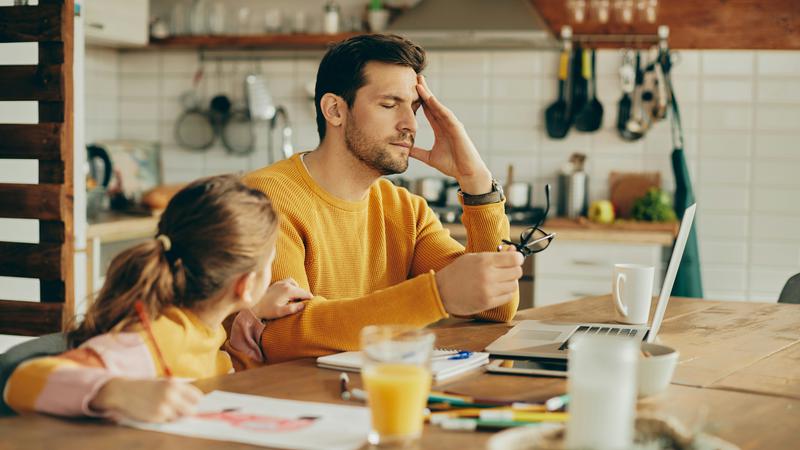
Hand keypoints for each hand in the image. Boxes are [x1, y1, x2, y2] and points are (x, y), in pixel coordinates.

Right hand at [90, 378, 202, 422]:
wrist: (122, 391)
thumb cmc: (144, 387)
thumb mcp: (163, 383)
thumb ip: (178, 391)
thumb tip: (194, 404)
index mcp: (174, 384)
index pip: (197, 397)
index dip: (195, 402)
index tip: (193, 404)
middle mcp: (171, 395)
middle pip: (192, 410)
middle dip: (188, 412)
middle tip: (182, 410)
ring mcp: (163, 407)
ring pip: (179, 418)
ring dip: (174, 416)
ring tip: (163, 409)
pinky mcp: (155, 417)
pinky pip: (167, 421)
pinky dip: (164, 419)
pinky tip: (155, 412)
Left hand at [251, 278, 310, 319]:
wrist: (253, 306)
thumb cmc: (267, 310)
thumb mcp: (280, 312)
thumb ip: (293, 309)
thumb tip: (303, 305)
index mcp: (288, 290)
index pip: (304, 293)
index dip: (310, 299)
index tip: (313, 304)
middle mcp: (286, 284)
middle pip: (300, 288)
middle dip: (304, 296)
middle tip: (305, 304)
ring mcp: (280, 282)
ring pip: (294, 284)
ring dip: (297, 290)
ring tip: (296, 300)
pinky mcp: (276, 284)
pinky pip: (288, 283)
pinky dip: (291, 287)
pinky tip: (288, 295)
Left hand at [411, 75, 491, 194]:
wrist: (467, 173)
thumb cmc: (452, 165)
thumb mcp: (429, 157)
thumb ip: (418, 152)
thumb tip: (405, 150)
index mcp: (440, 128)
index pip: (428, 110)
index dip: (419, 100)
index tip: (409, 90)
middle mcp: (446, 123)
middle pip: (433, 104)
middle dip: (424, 91)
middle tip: (414, 77)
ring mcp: (452, 124)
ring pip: (438, 106)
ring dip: (429, 95)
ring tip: (419, 84)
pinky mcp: (457, 128)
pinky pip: (446, 115)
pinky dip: (438, 106)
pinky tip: (430, 98)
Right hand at [434, 250, 523, 315]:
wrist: (441, 291)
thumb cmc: (457, 272)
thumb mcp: (473, 258)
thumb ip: (495, 255)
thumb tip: (515, 251)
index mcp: (484, 260)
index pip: (514, 259)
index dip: (518, 258)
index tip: (515, 259)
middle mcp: (488, 275)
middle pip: (517, 272)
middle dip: (514, 270)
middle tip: (506, 270)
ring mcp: (488, 290)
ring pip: (514, 285)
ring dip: (509, 282)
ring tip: (499, 281)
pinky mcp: (487, 303)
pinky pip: (508, 297)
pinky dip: (505, 293)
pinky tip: (497, 289)